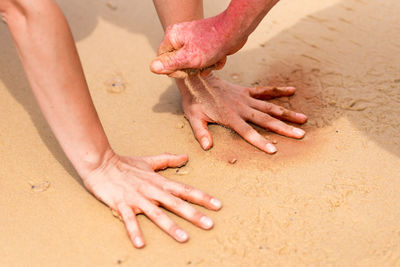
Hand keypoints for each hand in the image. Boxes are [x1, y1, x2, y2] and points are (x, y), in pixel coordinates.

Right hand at [83, 150, 221, 247]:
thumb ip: (168, 159)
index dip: (202, 197)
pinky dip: (134, 231)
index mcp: (159, 181)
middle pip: (176, 203)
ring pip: (157, 213)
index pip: (184, 189)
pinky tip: (141, 244)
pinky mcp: (121, 204)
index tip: (217, 205)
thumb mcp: (149, 161)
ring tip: (184, 238)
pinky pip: (129, 220)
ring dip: (171, 226)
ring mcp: (136, 198)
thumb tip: (186, 156)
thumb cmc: (125, 164)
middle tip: (209, 224)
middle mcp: (151, 190)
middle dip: (193, 214)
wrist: (100, 162)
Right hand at [150, 13, 247, 77]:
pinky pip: (204, 60)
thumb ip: (170, 64)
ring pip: (192, 64)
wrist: (236, 31)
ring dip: (204, 67)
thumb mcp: (189, 58)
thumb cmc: (212, 43)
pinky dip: (212, 62)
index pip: (163, 61)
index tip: (187, 69)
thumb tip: (152, 68)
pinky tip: (219, 58)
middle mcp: (180, 37)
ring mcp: (193, 41)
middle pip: (178, 64)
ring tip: (212, 60)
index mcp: (172, 37)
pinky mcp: (205, 44)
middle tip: (201, 65)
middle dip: (192, 69)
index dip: (174, 70)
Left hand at [177, 74, 307, 152]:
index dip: (260, 141)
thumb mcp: (193, 118)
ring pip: (270, 107)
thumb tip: (208, 147)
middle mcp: (241, 108)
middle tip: (300, 135)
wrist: (196, 78)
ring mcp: (245, 99)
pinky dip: (279, 91)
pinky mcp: (246, 91)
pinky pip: (265, 91)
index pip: (247, 132)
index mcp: (230, 117)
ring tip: (303, 119)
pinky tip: (293, 90)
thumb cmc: (195, 100)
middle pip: (266, 120)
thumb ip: (201, 132)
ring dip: (287, 113)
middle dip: (284, 128)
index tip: (274, 150)